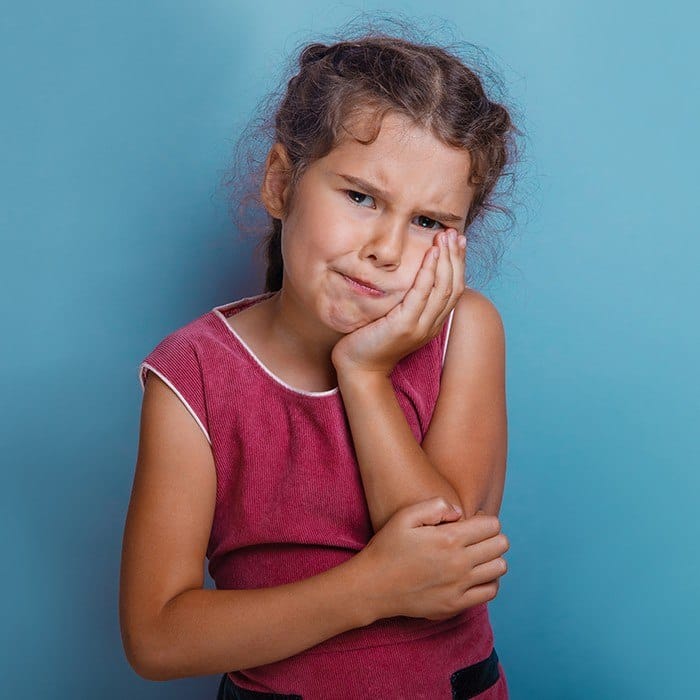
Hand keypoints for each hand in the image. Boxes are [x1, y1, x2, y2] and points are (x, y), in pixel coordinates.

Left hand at [331, 229, 466, 375]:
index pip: (454, 290)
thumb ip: (407, 301)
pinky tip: (432, 254)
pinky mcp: (404, 326)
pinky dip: (430, 272)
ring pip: (443, 289)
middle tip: (455, 233)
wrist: (358, 368)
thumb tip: (409, 275)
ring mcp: (420, 327)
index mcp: (432, 324)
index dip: (459, 265)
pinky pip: (422, 294)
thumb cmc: (371, 341)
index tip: (458, 242)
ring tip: (445, 237)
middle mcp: (431, 326)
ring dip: (447, 259)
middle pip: (453, 287)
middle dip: (457, 257)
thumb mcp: (394, 318)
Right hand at [356, 497, 508, 622]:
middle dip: (491, 536)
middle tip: (474, 537)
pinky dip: (488, 580)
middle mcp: (459, 563)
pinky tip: (473, 574)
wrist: (373, 586)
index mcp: (448, 539)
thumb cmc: (387, 547)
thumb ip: (435, 505)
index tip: (470, 522)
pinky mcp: (455, 605)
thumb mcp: (404, 516)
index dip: (484, 519)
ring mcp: (459, 587)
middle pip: (501, 545)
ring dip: (492, 558)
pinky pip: (490, 592)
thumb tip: (460, 511)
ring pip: (500, 568)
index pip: (492, 525)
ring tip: (475, 555)